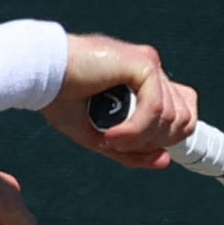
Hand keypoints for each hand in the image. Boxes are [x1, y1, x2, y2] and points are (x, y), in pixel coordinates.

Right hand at [40, 32, 199, 169]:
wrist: (39, 75)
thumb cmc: (61, 100)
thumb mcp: (100, 136)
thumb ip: (132, 150)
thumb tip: (165, 161)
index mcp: (144, 82)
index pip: (184, 112)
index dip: (169, 136)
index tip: (141, 147)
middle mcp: (152, 71)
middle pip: (184, 118)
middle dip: (155, 141)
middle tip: (119, 143)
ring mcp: (149, 65)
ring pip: (171, 116)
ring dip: (141, 138)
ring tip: (110, 138)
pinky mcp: (143, 64)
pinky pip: (155, 108)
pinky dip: (135, 130)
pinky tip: (110, 134)